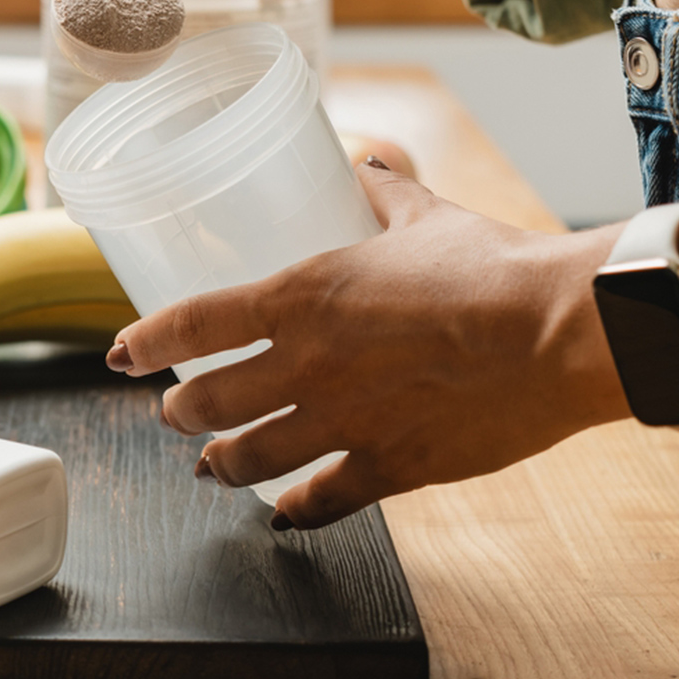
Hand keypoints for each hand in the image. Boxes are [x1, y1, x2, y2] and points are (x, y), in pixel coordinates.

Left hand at [107, 161, 627, 528]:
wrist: (556, 330)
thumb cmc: (492, 266)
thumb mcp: (424, 217)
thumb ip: (385, 192)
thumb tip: (369, 164)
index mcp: (303, 297)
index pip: (194, 323)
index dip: (146, 341)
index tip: (122, 353)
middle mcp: (306, 365)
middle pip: (207, 403)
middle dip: (180, 413)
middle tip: (174, 414)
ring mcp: (341, 422)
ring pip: (248, 461)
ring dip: (219, 466)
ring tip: (211, 469)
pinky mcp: (387, 467)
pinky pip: (321, 500)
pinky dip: (296, 511)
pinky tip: (286, 515)